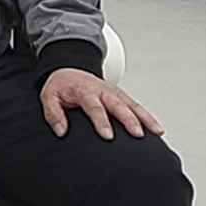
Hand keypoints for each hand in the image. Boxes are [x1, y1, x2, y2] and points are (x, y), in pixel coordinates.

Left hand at [42, 66, 160, 138]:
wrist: (69, 69)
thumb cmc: (61, 85)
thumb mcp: (49, 96)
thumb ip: (53, 113)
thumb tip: (61, 131)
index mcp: (85, 91)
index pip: (95, 107)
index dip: (101, 122)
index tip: (107, 136)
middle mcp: (103, 90)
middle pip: (119, 106)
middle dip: (129, 120)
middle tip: (137, 134)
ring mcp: (115, 92)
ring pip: (133, 105)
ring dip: (145, 118)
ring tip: (156, 131)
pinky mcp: (121, 95)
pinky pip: (137, 106)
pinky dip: (148, 116)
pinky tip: (156, 128)